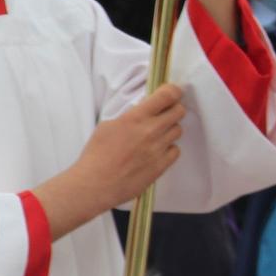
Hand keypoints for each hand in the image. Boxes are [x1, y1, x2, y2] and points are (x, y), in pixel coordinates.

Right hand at [32, 84, 185, 237]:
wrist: (96, 183)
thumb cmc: (96, 155)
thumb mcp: (107, 126)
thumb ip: (129, 117)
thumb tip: (141, 112)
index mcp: (136, 118)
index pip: (166, 96)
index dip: (173, 91)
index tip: (172, 92)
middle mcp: (151, 131)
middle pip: (178, 111)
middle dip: (173, 109)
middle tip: (164, 113)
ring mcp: (158, 149)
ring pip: (178, 130)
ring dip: (169, 129)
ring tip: (155, 135)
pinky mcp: (161, 165)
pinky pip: (175, 150)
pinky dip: (168, 148)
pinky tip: (155, 151)